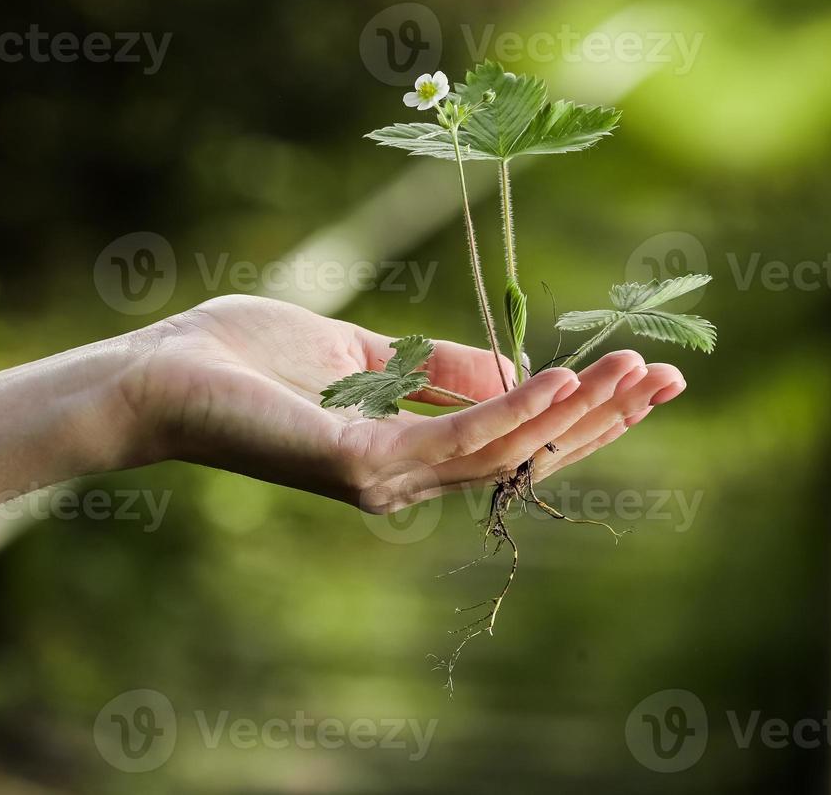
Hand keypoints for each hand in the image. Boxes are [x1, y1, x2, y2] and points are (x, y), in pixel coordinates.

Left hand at [120, 296, 686, 511]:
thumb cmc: (249, 357)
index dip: (580, 410)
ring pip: (505, 450)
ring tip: (630, 373)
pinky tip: (557, 379)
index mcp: (409, 450)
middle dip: (600, 419)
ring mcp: (388, 479)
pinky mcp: (362, 466)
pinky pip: (455, 441)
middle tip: (668, 379)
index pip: (514, 436)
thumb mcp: (366, 351)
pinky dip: (513, 410)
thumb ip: (438, 367)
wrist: (161, 373)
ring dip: (573, 412)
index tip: (642, 373)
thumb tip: (517, 368)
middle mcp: (408, 477)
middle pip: (526, 453)